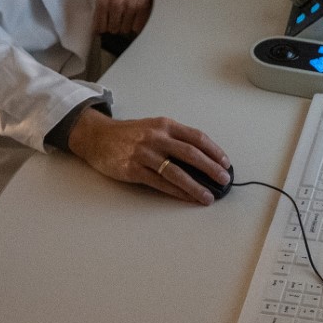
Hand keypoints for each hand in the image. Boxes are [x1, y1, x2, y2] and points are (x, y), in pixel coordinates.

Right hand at [66, 107, 230, 205]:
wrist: (97, 137)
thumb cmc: (129, 134)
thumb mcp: (153, 128)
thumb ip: (174, 139)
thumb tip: (201, 159)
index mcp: (164, 125)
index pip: (196, 137)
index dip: (214, 151)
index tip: (225, 163)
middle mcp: (156, 137)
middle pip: (191, 154)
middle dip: (211, 169)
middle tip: (224, 180)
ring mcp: (144, 154)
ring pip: (177, 172)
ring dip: (196, 186)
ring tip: (208, 196)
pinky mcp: (133, 169)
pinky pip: (160, 184)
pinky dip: (177, 192)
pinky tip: (187, 198)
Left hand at [94, 0, 169, 35]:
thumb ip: (102, 3)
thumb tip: (100, 19)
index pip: (99, 25)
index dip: (100, 29)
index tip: (102, 30)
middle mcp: (115, 4)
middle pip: (112, 29)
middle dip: (114, 26)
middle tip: (116, 20)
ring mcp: (130, 7)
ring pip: (125, 29)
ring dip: (125, 25)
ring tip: (126, 16)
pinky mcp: (143, 6)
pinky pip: (137, 26)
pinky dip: (135, 24)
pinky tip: (134, 17)